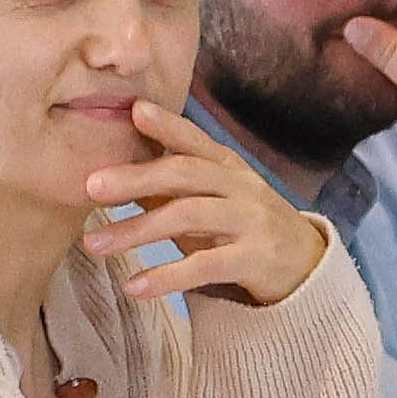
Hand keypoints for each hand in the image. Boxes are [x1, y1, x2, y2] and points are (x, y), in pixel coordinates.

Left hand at [78, 111, 327, 309]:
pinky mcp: (255, 259)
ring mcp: (251, 221)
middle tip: (90, 187)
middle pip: (185, 174)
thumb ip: (170, 187)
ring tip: (94, 245)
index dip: (167, 125)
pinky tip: (135, 286)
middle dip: (135, 178)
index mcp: (227, 167)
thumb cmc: (243, 226)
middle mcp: (241, 187)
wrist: (306, 265)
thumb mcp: (211, 200)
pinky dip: (167, 277)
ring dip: (137, 231)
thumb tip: (113, 175)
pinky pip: (206, 266)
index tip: (134, 110)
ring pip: (189, 217)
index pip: (194, 141)